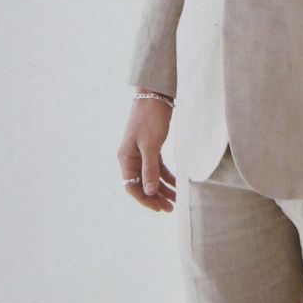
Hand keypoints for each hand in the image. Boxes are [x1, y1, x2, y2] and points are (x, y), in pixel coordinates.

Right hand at [117, 97, 176, 212]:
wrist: (155, 94)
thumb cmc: (150, 117)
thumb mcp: (151, 144)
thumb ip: (149, 169)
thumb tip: (148, 192)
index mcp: (126, 157)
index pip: (132, 186)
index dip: (145, 199)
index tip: (160, 208)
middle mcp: (131, 157)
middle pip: (141, 184)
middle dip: (155, 197)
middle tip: (171, 208)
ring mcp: (140, 152)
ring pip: (150, 177)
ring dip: (163, 189)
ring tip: (176, 200)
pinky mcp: (151, 146)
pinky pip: (157, 167)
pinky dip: (166, 176)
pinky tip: (177, 184)